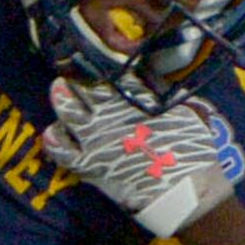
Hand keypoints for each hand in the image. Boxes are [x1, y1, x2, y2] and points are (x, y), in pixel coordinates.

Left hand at [42, 78, 236, 237]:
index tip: (98, 55)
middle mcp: (111, 112)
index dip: (104, 61)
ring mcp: (96, 137)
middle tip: (73, 68)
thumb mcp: (188, 111)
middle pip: (85, 86)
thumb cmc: (192, 150)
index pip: (113, 71)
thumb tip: (160, 83)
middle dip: (78, 74)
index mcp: (136, 97)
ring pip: (68, 110)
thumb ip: (168, 96)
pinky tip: (51, 132)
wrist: (183, 189)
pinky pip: (62, 149)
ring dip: (61, 97)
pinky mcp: (89, 163)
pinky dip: (54, 140)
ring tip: (59, 88)